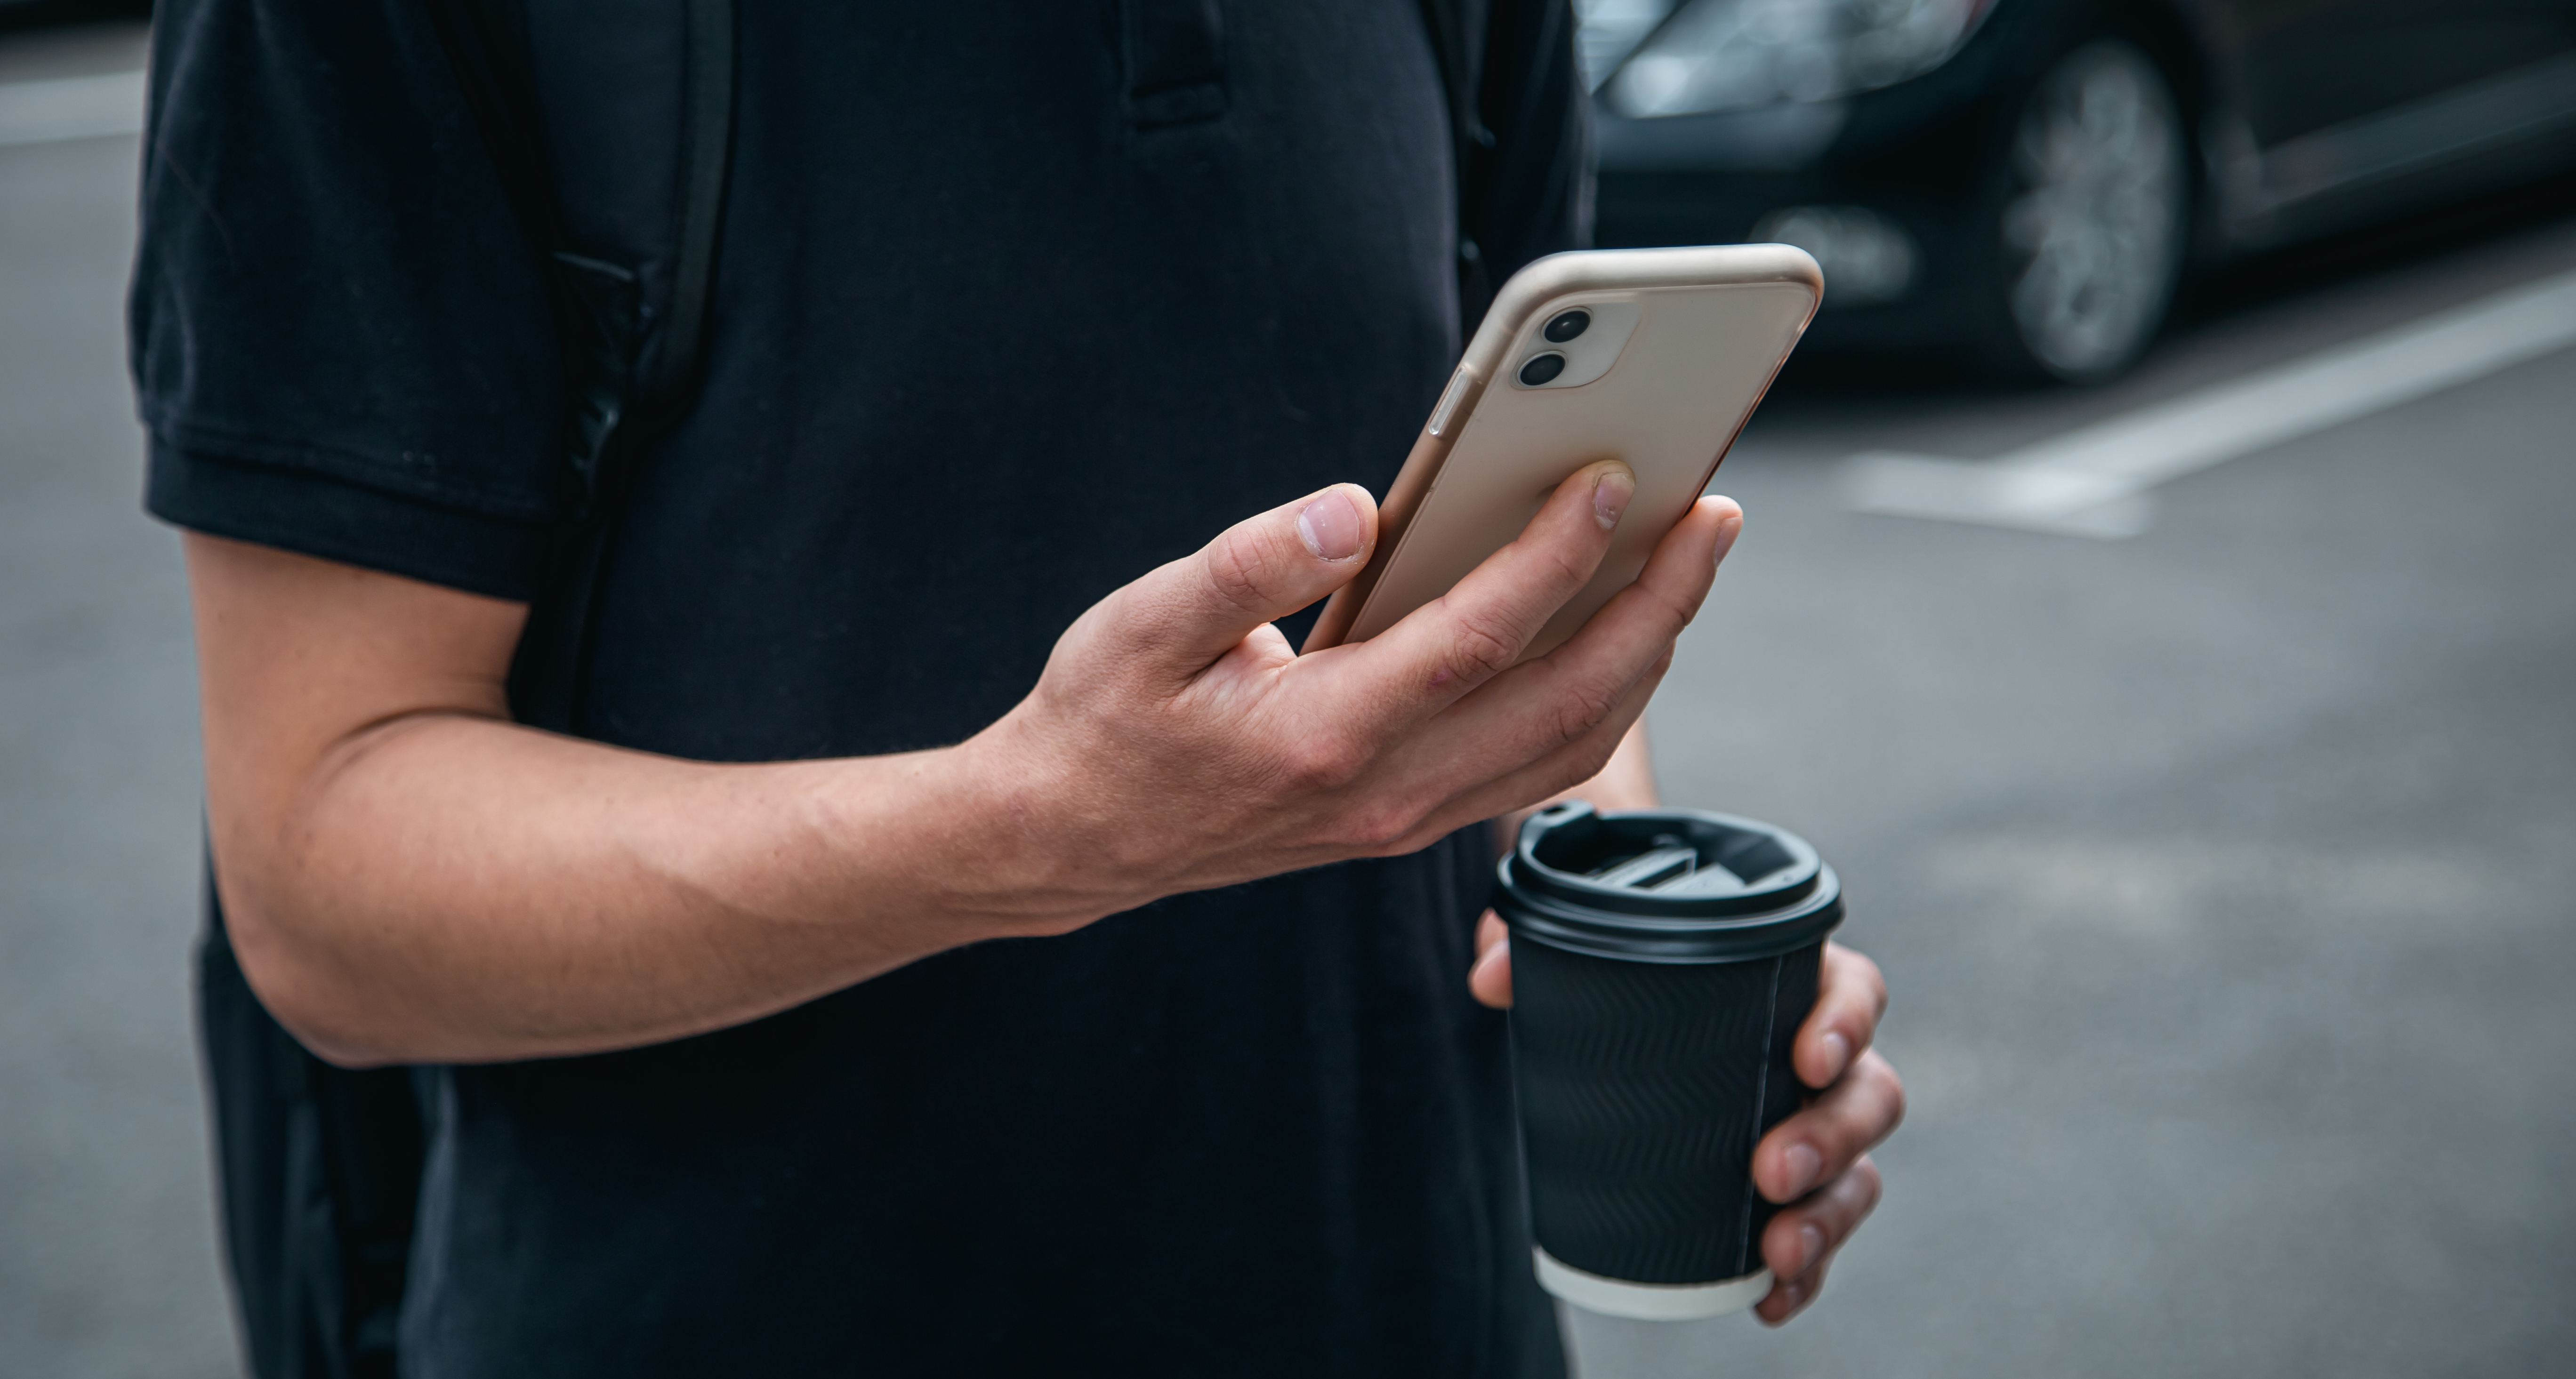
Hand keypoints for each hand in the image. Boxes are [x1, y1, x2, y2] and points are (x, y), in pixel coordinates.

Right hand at [956, 466, 1744, 928]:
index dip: (1554, 556)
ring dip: (1646, 653)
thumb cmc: (1104, 723)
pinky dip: (1603, 699)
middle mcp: (1383, 793)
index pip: (1478, 639)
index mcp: (1322, 736)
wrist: (1074, 840)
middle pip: (1566, 699)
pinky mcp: (1410, 819)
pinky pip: (1541, 765)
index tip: (1608, 479)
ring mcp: (1405, 818)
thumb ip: (1248, 563)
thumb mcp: (1139, 624)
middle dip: (1657, 604)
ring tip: (1685, 564)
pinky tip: (1620, 632)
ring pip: (1572, 744)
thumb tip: (1353, 508)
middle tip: (1711, 516)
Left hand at [1469, 931, 1902, 1324]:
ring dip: (1828, 1216)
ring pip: (1857, 1172)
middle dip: (1832, 1137)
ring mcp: (1814, 1129)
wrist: (1610, 1049)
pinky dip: (1804, 1271)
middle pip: (1869, 1094)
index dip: (1846, 1022)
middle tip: (1771, 1170)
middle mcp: (1818, 1059)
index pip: (1852, 990)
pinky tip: (1768, 1296)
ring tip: (1776, 1248)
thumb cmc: (1620, 983)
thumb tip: (1492, 976)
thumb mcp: (1577, 949)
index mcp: (1787, 984)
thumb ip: (1527, 938)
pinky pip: (1820, 1233)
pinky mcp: (1792, 1193)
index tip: (1808, 1058)